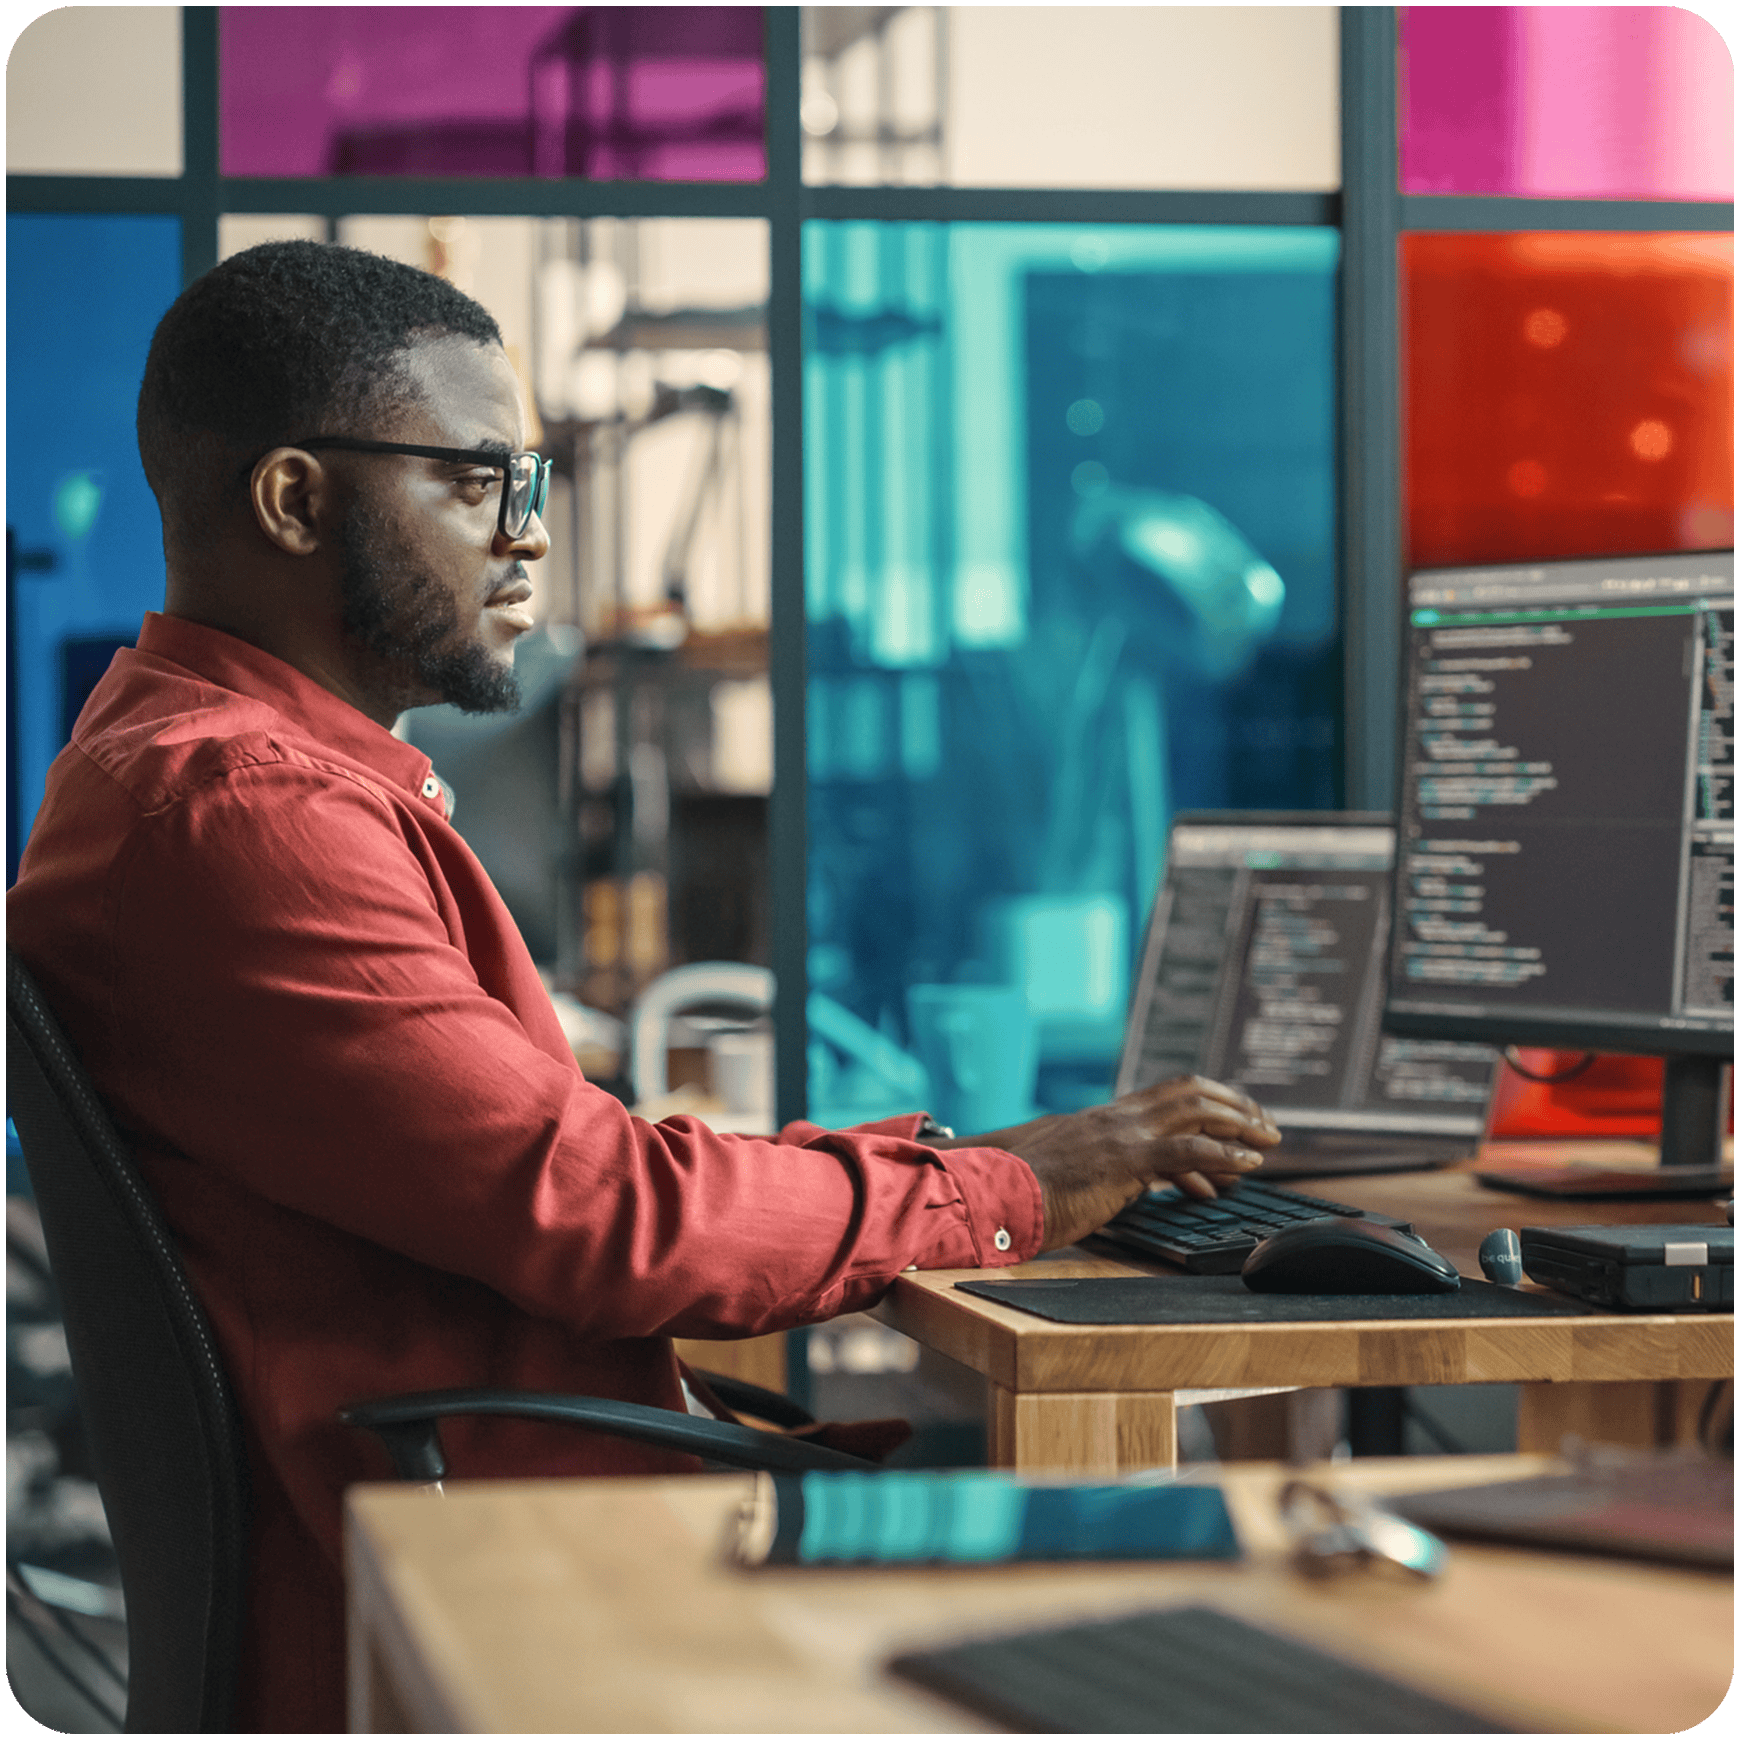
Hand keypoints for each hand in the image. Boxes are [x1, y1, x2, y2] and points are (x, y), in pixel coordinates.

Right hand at [928, 1076, 1281, 1253]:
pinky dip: (1225, 1153)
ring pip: (1195, 1108)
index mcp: (1098, 1121)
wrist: (988, 1196)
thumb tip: (1114, 1187)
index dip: (1204, 1101)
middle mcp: (1113, 1118)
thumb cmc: (1013, 1193)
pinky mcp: (1123, 1160)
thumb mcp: (1059, 1175)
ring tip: (1269, 1139)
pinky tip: (1249, 1164)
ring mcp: (1119, 1135)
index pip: (1162, 1096)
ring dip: (1239, 1121)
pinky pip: (1188, 1149)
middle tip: (1264, 1123)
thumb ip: (1089, 1173)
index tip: (1232, 1118)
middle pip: (1187, 1091)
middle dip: (1232, 1103)